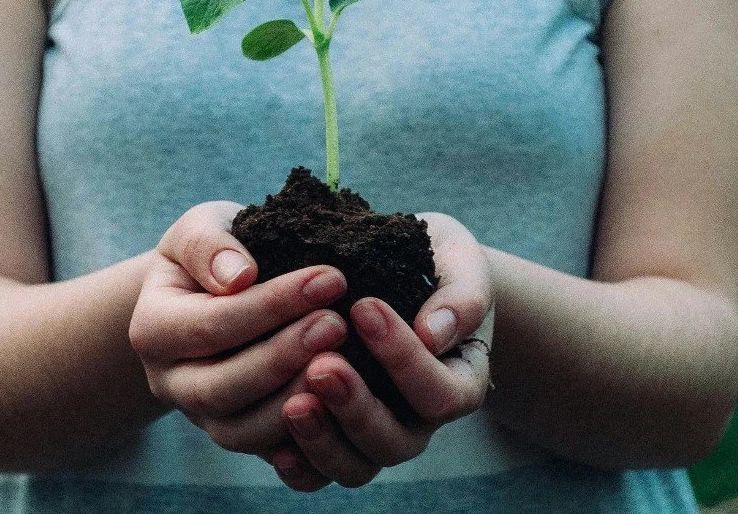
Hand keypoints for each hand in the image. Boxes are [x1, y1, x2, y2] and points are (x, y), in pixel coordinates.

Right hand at [128, 201, 349, 461]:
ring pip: (242, 432)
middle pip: (222, 388)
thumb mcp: (200, 229)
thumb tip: (239, 275)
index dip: (272, 305)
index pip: (212, 324)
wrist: (210, 292)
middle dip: (284, 357)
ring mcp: (202, 417)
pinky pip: (268, 454)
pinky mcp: (238, 436)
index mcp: (153, 329)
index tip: (330, 278)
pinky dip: (305, 439)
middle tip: (338, 324)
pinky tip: (343, 407)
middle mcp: (170, 382)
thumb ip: (208, 245)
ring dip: (296, 400)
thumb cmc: (213, 253)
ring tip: (345, 363)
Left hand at [271, 212, 494, 489]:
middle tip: (322, 364)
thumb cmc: (438, 263)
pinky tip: (275, 444)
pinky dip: (299, 464)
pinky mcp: (336, 438)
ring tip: (293, 402)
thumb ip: (461, 295)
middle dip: (356, 407)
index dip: (404, 359)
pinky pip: (318, 474)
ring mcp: (376, 435)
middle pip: (394, 442)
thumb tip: (434, 332)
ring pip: (355, 466)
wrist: (407, 273)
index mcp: (459, 382)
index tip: (365, 307)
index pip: (439, 393)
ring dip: (323, 439)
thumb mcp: (460, 263)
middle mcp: (419, 420)